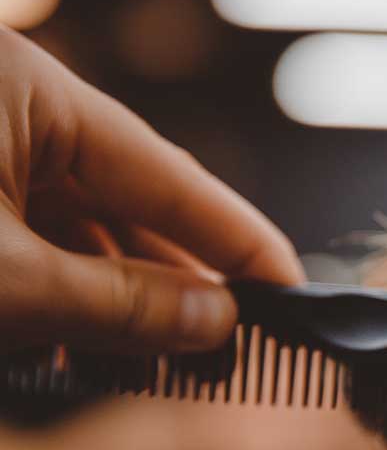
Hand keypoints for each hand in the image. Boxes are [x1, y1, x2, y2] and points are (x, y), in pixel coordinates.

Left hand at [0, 28, 303, 352]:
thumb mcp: (1, 285)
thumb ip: (118, 305)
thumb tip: (219, 322)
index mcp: (20, 85)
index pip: (168, 173)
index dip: (242, 244)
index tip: (295, 296)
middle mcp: (6, 104)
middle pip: (130, 202)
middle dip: (179, 286)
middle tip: (234, 348)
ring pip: (82, 228)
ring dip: (122, 304)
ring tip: (169, 364)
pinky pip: (33, 238)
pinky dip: (64, 296)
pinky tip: (92, 347)